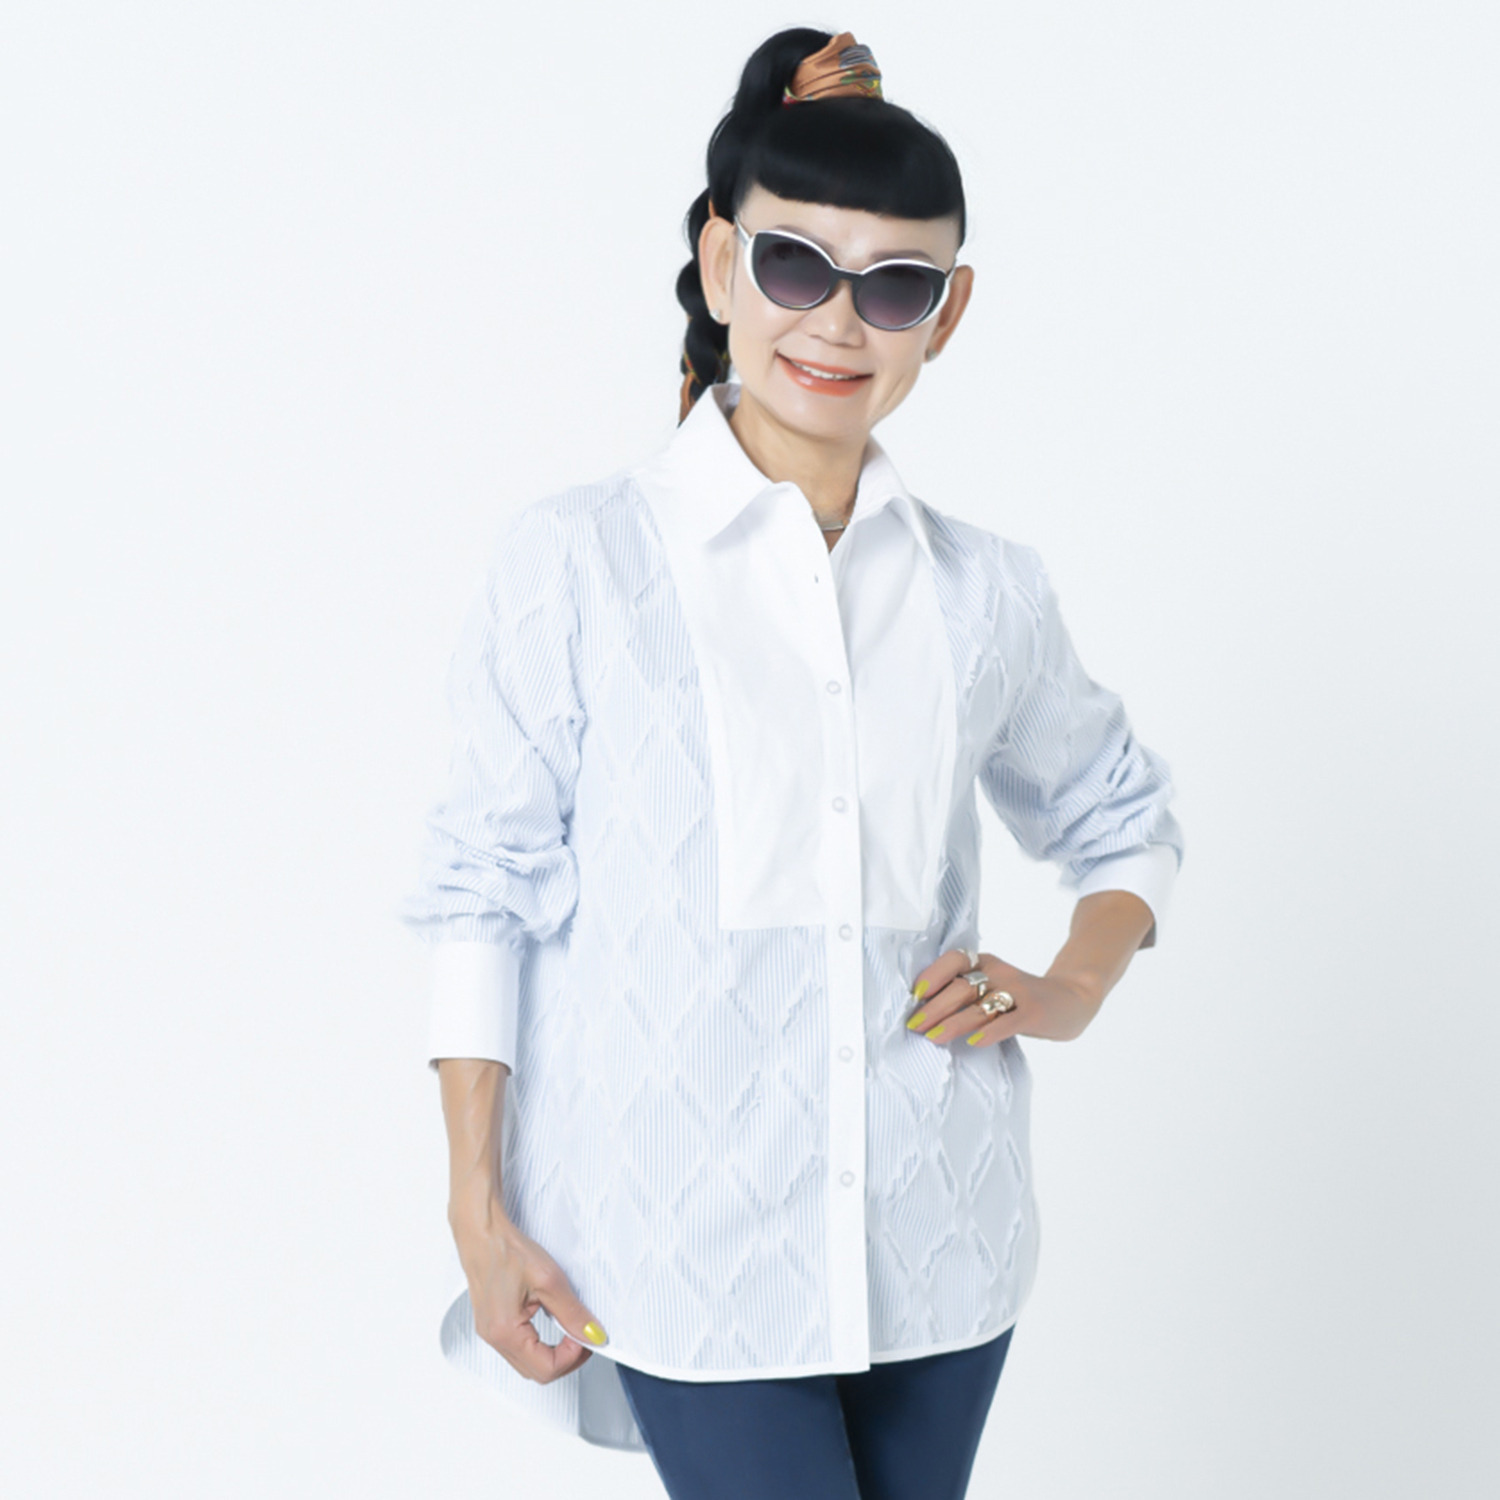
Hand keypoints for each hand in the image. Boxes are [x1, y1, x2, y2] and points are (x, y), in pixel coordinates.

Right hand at [449, 1204, 608, 1384]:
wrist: (481, 1231)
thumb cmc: (506, 1250)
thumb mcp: (549, 1280)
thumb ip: (573, 1313)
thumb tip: (592, 1335)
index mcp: (505, 1333)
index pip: (546, 1369)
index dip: (573, 1357)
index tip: (587, 1337)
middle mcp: (493, 1338)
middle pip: (536, 1371)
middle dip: (565, 1358)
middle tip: (583, 1335)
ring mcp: (490, 1332)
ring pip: (527, 1362)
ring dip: (552, 1352)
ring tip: (569, 1328)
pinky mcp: (492, 1323)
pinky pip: (517, 1348)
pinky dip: (538, 1343)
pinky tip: (549, 1323)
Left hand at [905, 947, 1103, 1046]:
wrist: (1073, 998)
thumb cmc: (1021, 997)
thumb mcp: (994, 984)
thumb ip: (965, 993)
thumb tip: (923, 1012)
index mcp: (985, 963)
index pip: (954, 960)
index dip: (933, 974)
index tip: (915, 995)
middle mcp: (999, 973)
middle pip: (961, 988)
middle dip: (934, 1007)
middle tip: (914, 1025)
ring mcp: (1017, 992)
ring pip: (979, 1007)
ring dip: (953, 1022)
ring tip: (933, 1037)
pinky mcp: (1034, 1013)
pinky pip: (1008, 1022)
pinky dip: (989, 1031)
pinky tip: (974, 1041)